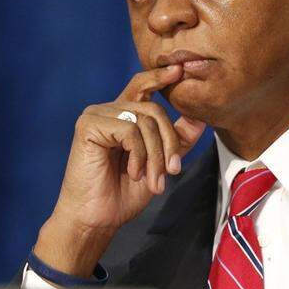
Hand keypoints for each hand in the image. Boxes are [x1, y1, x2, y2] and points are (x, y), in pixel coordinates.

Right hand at [33, 65, 206, 276]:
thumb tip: (199, 116)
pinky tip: (133, 172)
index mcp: (123, 117)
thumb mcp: (160, 164)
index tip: (181, 69)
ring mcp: (97, 115)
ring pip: (145, 121)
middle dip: (169, 143)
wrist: (96, 219)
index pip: (143, 86)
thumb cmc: (123, 194)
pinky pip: (129, 130)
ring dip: (156, 155)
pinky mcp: (89, 125)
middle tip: (172, 171)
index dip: (161, 77)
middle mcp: (109, 110)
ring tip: (153, 181)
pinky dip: (139, 155)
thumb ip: (177, 140)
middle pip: (154, 109)